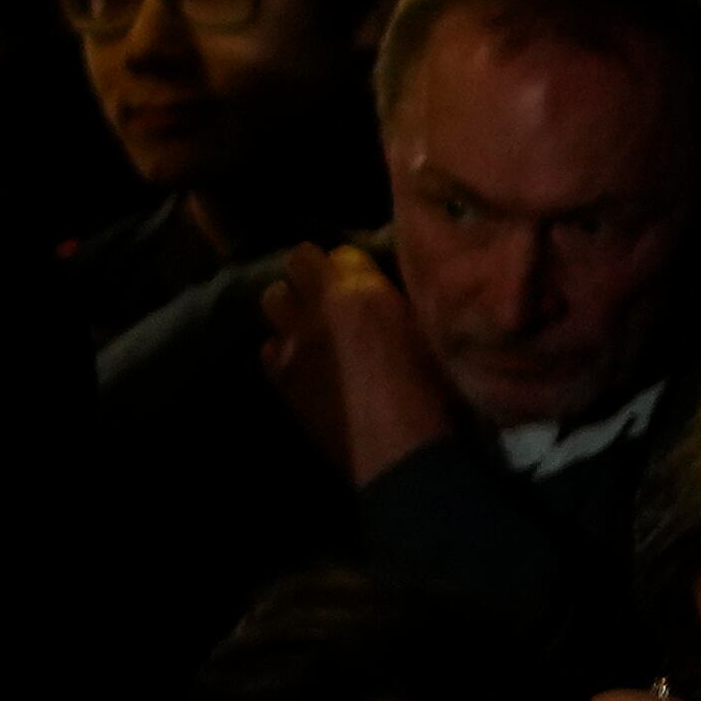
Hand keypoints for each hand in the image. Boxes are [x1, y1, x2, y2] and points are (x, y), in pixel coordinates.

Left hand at [256, 238, 466, 485]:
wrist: (398, 448)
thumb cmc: (431, 388)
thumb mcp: (424, 329)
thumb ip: (393, 301)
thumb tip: (381, 293)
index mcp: (359, 290)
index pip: (338, 252)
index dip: (347, 264)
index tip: (358, 277)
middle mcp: (317, 308)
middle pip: (295, 267)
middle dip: (310, 276)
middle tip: (329, 296)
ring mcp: (292, 342)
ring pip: (272, 301)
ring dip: (291, 307)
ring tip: (311, 324)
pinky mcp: (280, 378)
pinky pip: (269, 348)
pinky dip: (282, 350)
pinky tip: (303, 364)